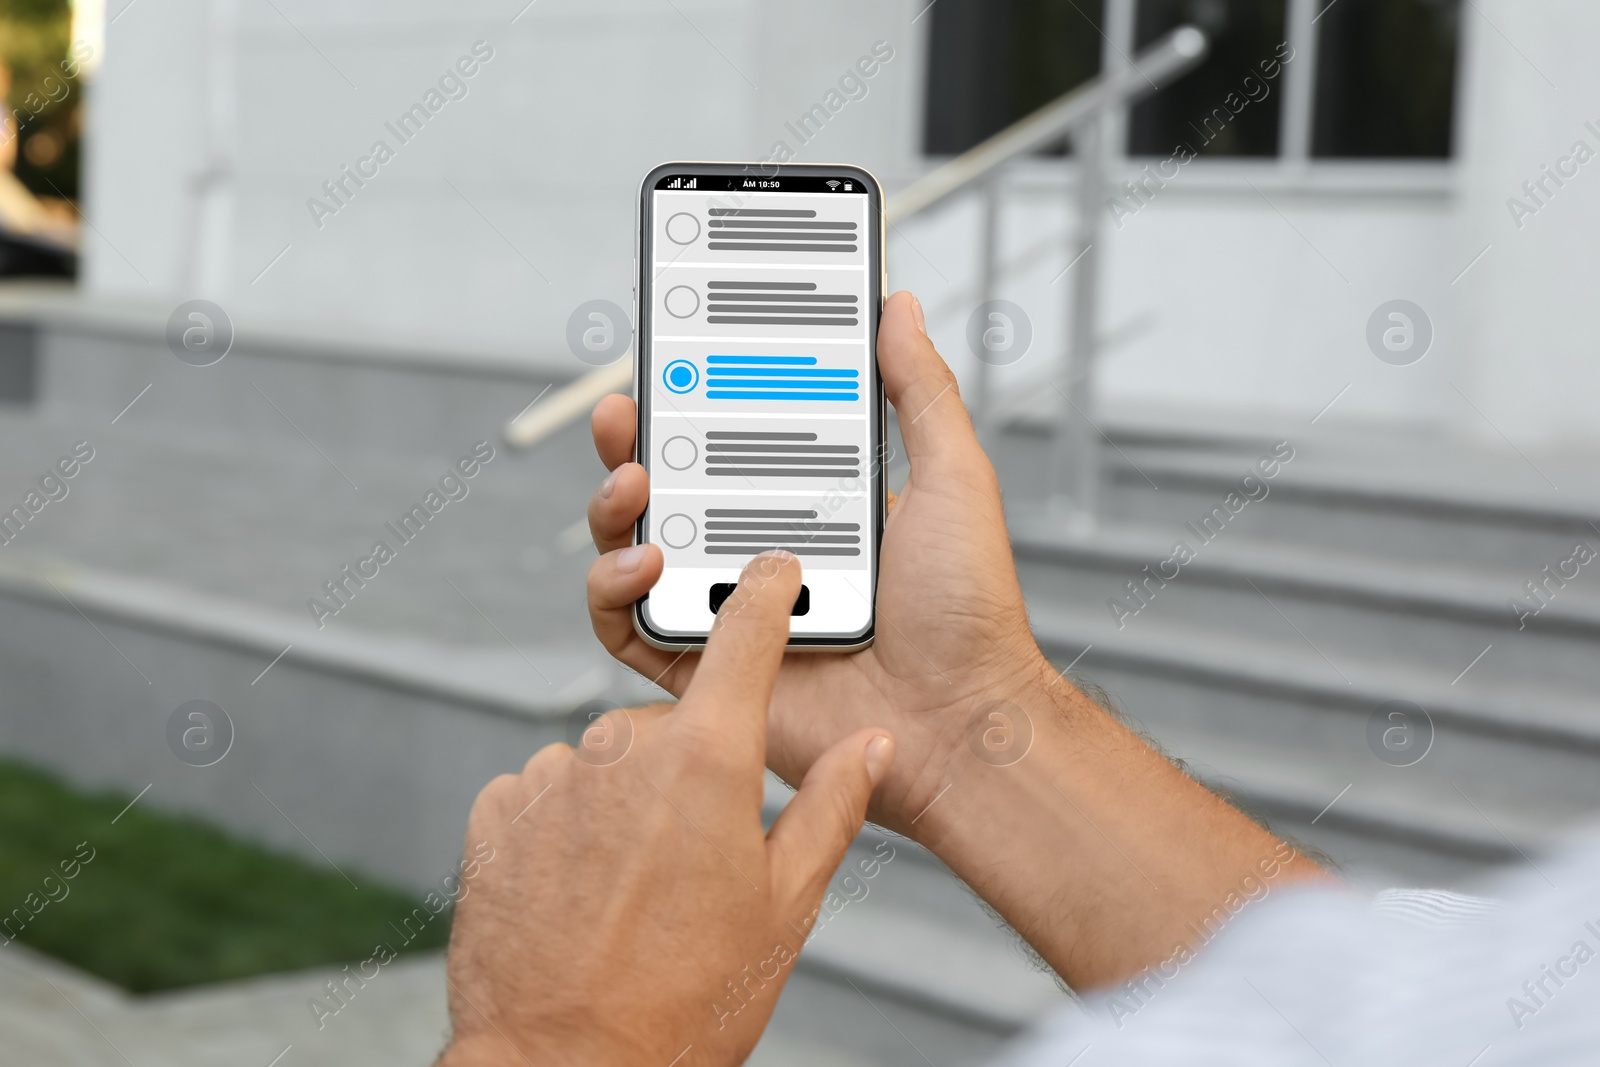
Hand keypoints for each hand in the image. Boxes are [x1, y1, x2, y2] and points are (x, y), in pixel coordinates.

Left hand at [439, 554, 895, 1065]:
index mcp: (708, 761)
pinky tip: (582, 887)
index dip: (763, 597)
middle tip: (696, 860)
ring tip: (633, 890)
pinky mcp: (498, 811)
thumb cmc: (682, 1002)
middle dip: (690, 774)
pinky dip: (566, 824)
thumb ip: (831, 809)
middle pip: (674, 725)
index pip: (745, 641)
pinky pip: (546, 790)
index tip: (772, 571)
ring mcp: (552, 777)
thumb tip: (871, 750)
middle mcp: (624, 749)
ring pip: (607, 761)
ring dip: (624, 803)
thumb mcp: (785, 906)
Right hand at [586, 291, 1046, 833]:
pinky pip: (627, 628)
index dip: (693, 401)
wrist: (958, 722)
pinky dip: (613, 590)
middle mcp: (759, 556)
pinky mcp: (703, 672)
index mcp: (810, 509)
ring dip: (613, 508)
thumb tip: (897, 308)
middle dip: (632, 443)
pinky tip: (644, 560)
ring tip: (632, 479)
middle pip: (669, 490)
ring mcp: (726, 613)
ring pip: (635, 550)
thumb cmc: (967, 613)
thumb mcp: (952, 478)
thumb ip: (919, 391)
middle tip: (625, 410)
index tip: (672, 357)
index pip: (732, 443)